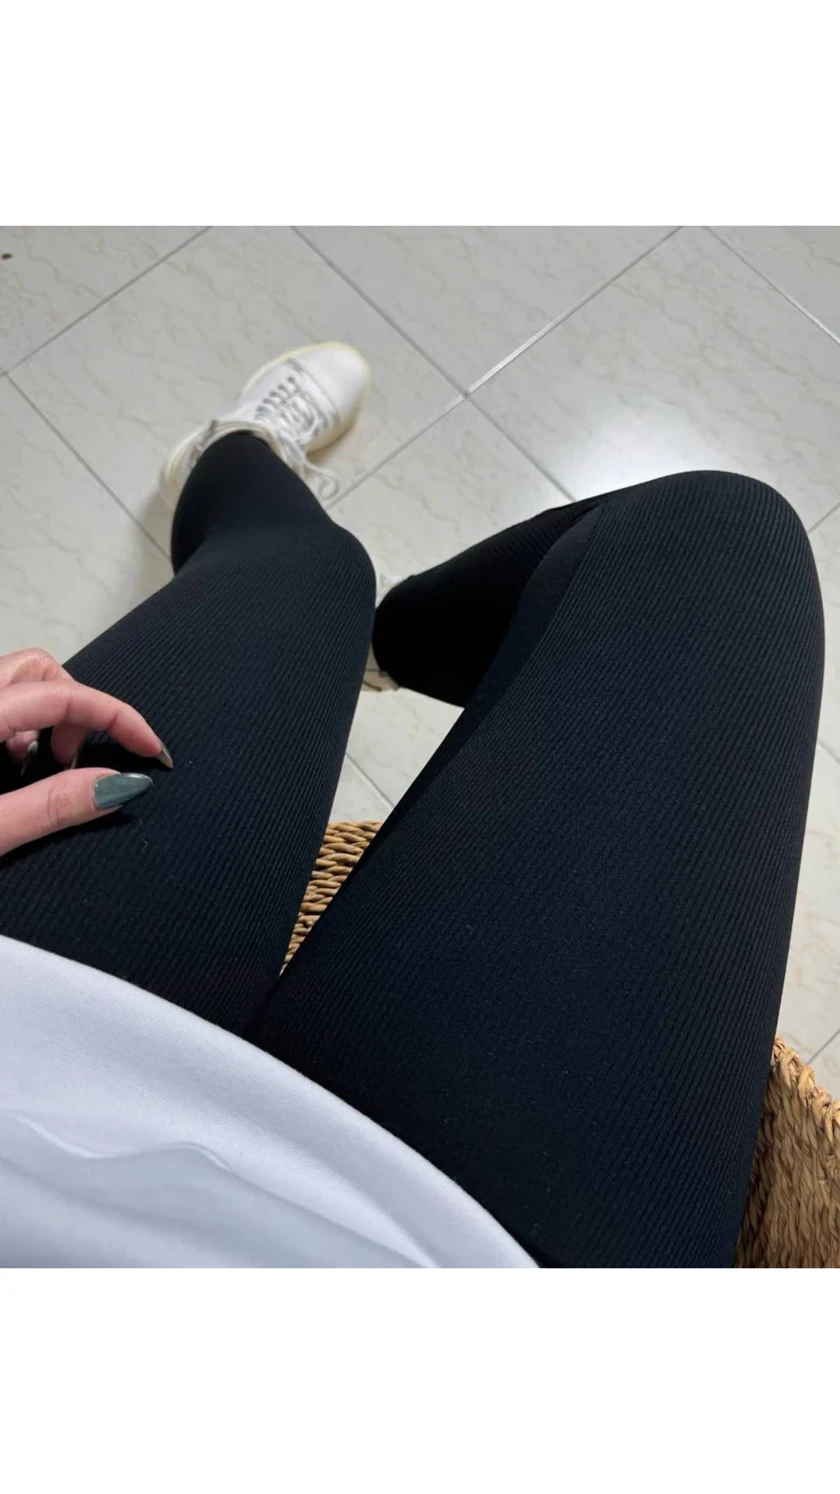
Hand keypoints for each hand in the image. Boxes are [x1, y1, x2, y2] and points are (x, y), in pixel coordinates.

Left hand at [0, 648, 166, 854]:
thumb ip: (49, 806)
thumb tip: (121, 784)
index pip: (63, 694)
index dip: (117, 717)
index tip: (151, 750)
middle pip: (38, 669)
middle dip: (77, 706)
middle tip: (75, 761)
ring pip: (15, 684)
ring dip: (46, 718)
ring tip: (46, 769)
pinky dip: (18, 729)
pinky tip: (13, 773)